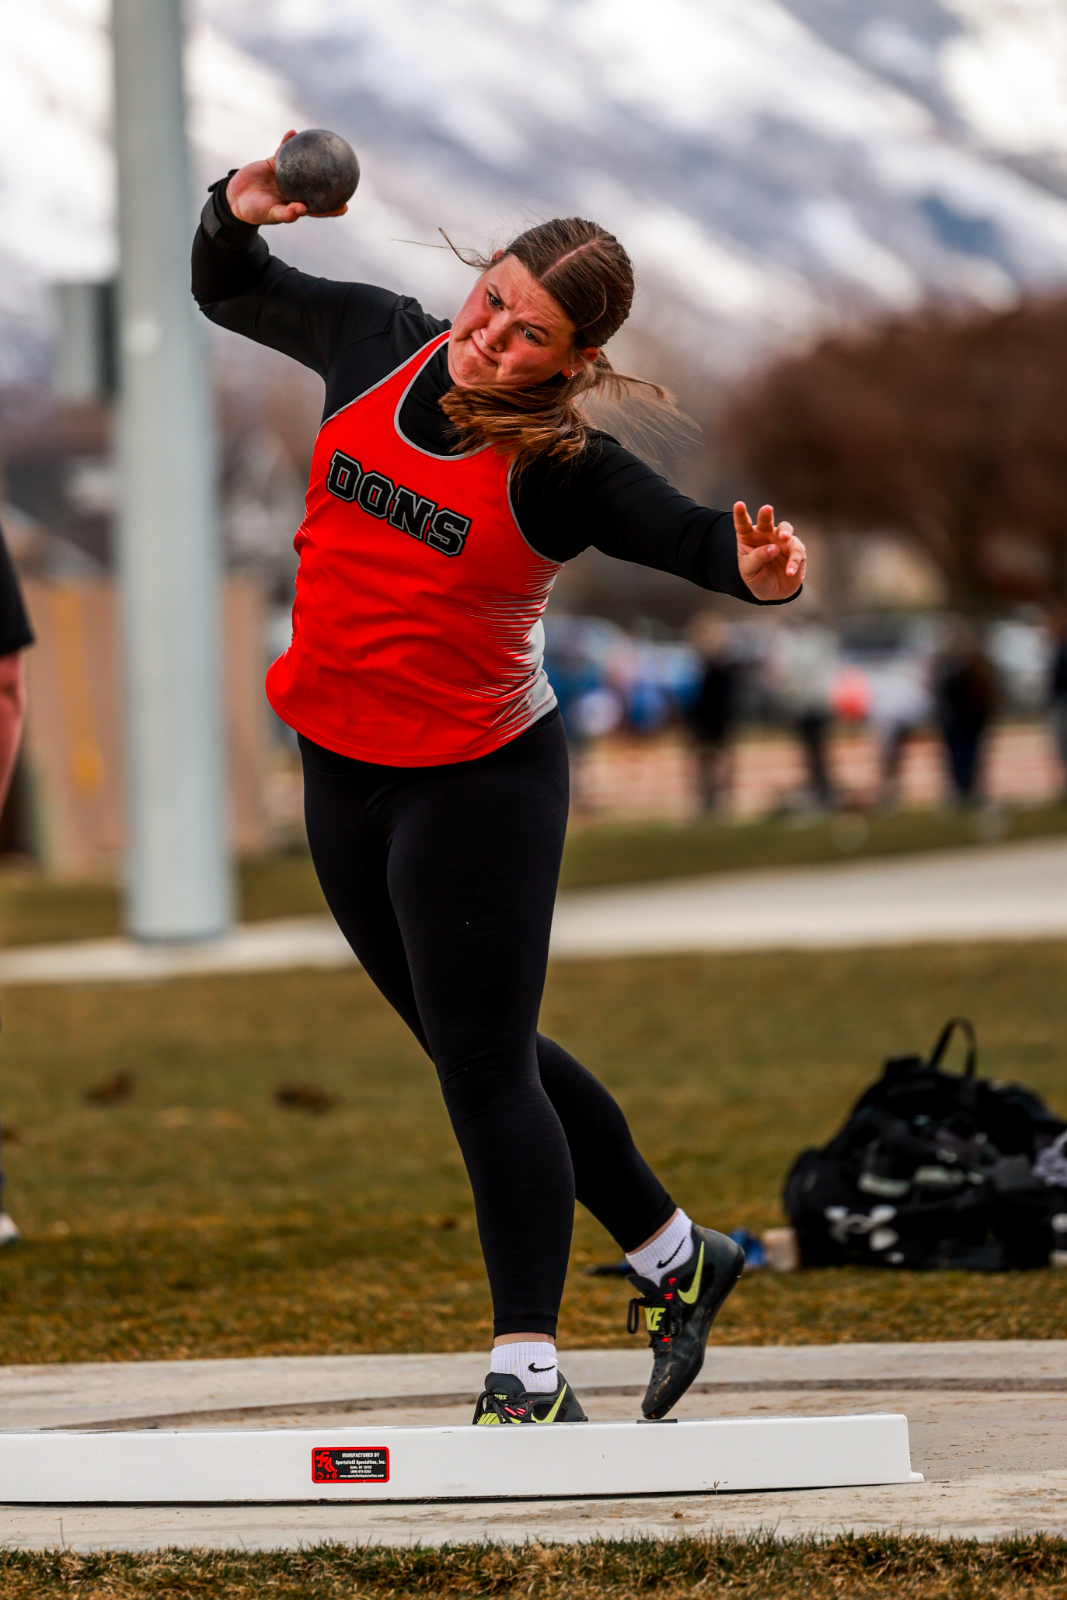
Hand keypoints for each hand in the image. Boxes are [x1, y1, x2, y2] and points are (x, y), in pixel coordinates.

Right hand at [225, 131, 348, 224]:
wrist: (235, 198)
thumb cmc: (255, 211)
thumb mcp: (271, 214)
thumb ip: (287, 213)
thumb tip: (302, 209)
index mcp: (297, 204)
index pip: (318, 207)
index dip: (332, 208)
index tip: (345, 206)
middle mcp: (294, 189)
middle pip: (315, 184)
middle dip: (329, 180)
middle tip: (345, 173)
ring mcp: (285, 175)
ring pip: (302, 164)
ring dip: (312, 154)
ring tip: (323, 143)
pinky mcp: (273, 163)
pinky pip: (283, 150)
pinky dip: (288, 141)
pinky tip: (294, 132)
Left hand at [734, 502, 805, 602]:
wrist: (772, 592)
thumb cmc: (756, 577)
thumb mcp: (749, 571)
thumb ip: (758, 558)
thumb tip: (774, 547)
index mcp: (749, 537)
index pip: (743, 524)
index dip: (741, 514)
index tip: (739, 505)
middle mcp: (765, 535)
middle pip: (766, 520)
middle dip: (766, 514)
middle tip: (767, 509)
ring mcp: (781, 541)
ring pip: (785, 529)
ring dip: (785, 531)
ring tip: (784, 537)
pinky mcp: (795, 550)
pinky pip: (797, 551)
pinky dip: (793, 561)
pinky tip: (789, 571)